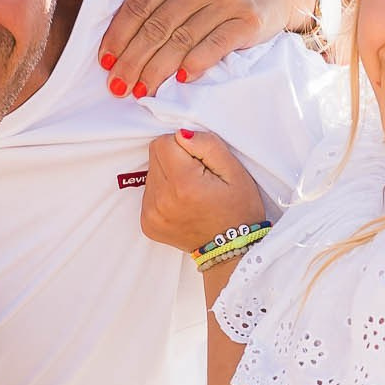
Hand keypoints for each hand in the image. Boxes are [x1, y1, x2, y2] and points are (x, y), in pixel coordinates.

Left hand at [97, 0, 317, 98]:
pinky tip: (180, 80)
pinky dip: (195, 64)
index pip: (139, 4)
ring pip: (181, 40)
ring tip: (140, 91)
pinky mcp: (247, 21)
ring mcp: (225, 0)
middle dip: (132, 60)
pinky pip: (215, 46)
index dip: (118, 35)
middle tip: (116, 85)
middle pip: (156, 27)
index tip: (104, 60)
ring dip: (156, 70)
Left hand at [141, 127, 269, 254]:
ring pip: (151, 173)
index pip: (163, 142)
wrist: (231, 250)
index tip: (200, 161)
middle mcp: (161, 200)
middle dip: (174, 159)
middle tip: (197, 176)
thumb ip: (207, 145)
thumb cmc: (238, 209)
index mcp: (183, 184)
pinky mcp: (146, 223)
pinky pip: (148, 193)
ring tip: (191, 192)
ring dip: (168, 176)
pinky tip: (182, 204)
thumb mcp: (234, 171)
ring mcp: (151, 214)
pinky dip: (163, 193)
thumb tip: (180, 134)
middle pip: (154, 156)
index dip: (183, 145)